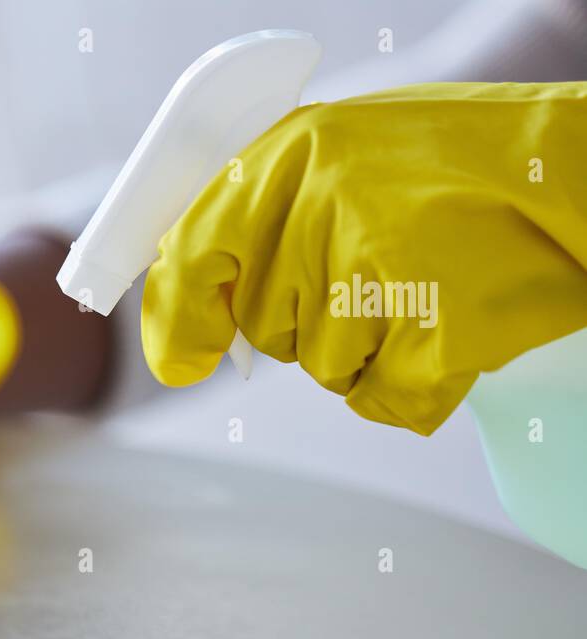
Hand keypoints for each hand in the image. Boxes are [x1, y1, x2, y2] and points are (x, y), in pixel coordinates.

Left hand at [140, 82, 586, 434]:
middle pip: (266, 325)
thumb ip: (265, 218)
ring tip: (426, 285)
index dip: (179, 315)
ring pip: (321, 366)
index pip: (194, 248)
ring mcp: (379, 270)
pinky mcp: (434, 330)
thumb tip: (190, 320)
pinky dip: (410, 383)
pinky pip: (380, 396)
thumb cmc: (460, 172)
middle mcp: (323, 206)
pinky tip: (449, 325)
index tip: (184, 358)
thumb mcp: (344, 161)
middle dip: (311, 318)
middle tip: (381, 268)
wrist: (579, 178)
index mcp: (293, 155)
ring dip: (365, 348)